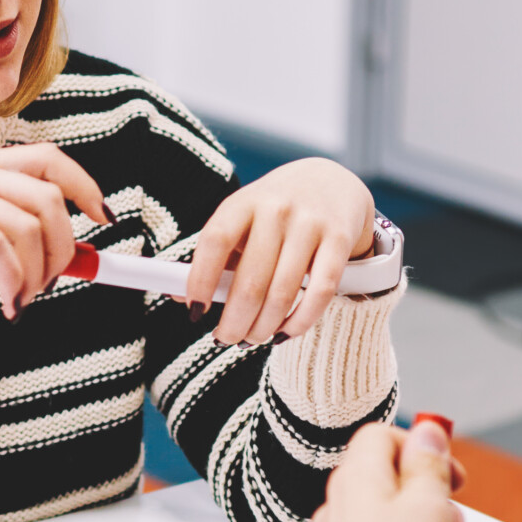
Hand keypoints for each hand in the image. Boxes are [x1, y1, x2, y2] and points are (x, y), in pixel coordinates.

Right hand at [0, 144, 108, 320]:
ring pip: (28, 228)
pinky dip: (15, 282)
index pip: (49, 160)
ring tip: (22, 300)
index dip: (85, 185)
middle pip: (49, 198)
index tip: (103, 220)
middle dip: (65, 248)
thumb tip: (53, 267)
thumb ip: (1, 244)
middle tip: (50, 285)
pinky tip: (9, 303)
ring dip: (39, 275)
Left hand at [184, 158, 377, 345]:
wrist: (332, 182)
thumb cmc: (275, 212)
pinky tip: (284, 333)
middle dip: (234, 321)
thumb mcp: (242, 221)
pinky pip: (319, 293)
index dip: (200, 281)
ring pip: (283, 293)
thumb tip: (182, 300)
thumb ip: (216, 256)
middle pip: (250, 281)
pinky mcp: (340, 240)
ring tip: (253, 338)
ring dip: (263, 327)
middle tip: (226, 338)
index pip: (215, 242)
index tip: (195, 312)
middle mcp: (277, 208)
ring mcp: (311, 223)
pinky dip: (299, 322)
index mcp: (244, 202)